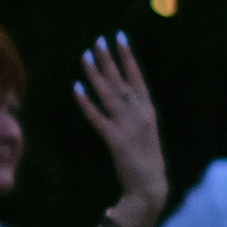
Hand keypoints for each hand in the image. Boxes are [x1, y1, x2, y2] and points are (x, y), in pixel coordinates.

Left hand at [73, 34, 167, 226]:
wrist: (150, 188)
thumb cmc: (147, 161)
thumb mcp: (144, 133)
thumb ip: (133, 114)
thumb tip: (122, 97)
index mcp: (148, 111)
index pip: (137, 77)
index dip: (127, 56)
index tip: (119, 37)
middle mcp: (139, 115)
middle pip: (120, 81)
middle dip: (109, 59)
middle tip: (98, 39)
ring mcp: (128, 127)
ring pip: (108, 94)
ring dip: (95, 74)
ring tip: (85, 55)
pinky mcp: (115, 141)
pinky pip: (97, 118)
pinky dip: (86, 103)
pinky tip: (76, 88)